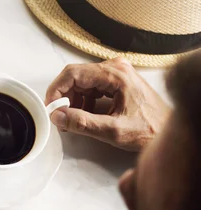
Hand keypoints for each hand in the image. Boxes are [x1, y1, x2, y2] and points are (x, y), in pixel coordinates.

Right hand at [46, 58, 169, 151]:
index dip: (56, 90)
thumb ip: (81, 123)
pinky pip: (90, 86)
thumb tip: (57, 116)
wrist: (166, 131)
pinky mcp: (116, 81)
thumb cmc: (147, 130)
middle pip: (76, 76)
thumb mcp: (111, 130)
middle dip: (63, 97)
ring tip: (71, 119)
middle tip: (59, 117)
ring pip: (82, 81)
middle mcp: (115, 69)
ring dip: (72, 100)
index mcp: (115, 75)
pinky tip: (84, 115)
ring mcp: (116, 74)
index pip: (73, 73)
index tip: (50, 108)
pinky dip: (82, 100)